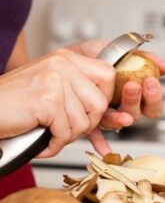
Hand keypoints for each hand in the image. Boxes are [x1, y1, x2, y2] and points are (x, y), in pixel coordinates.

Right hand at [0, 47, 115, 157]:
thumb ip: (79, 90)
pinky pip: (65, 132)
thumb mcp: (52, 86)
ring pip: (84, 121)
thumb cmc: (17, 103)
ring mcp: (54, 81)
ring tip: (50, 132)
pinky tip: (42, 139)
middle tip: (67, 127)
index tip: (90, 110)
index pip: (108, 75)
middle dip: (87, 123)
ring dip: (68, 136)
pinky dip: (54, 144)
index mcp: (67, 59)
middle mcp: (63, 65)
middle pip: (100, 103)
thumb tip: (107, 106)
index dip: (104, 98)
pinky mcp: (46, 100)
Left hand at [69, 40, 164, 154]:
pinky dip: (100, 143)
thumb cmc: (92, 58)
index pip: (152, 104)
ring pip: (119, 122)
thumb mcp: (118, 50)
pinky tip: (104, 150)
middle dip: (138, 101)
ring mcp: (107, 116)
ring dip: (121, 116)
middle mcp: (122, 108)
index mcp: (133, 94)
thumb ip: (142, 57)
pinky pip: (96, 135)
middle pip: (139, 114)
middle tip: (134, 85)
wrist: (65, 61)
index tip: (151, 81)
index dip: (154, 96)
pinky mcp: (91, 121)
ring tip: (113, 103)